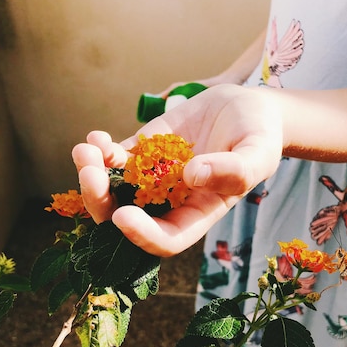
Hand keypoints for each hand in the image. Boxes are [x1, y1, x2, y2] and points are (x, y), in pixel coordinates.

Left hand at [72, 84, 282, 255]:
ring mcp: (152, 176)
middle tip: (90, 175)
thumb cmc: (260, 135)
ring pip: (112, 189)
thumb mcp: (258, 153)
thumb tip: (192, 175)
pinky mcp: (143, 150)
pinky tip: (96, 137)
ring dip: (92, 175)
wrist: (246, 107)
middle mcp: (170, 201)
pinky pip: (114, 158)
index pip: (167, 239)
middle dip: (101, 203)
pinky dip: (100, 150)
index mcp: (198, 213)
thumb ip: (234, 169)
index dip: (142, 236)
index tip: (122, 217)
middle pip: (126, 218)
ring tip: (86, 150)